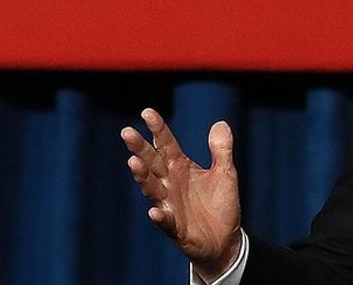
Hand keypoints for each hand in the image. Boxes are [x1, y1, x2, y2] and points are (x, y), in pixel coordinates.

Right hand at [121, 108, 241, 278]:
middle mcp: (170, 183)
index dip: (158, 129)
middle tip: (126, 132)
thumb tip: (220, 123)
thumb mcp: (226, 173)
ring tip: (133, 163)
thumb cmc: (221, 204)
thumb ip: (221, 150)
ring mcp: (170, 204)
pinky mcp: (176, 228)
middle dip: (139, 148)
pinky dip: (160, 216)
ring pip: (152, 188)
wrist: (225, 240)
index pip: (166, 144)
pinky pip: (166, 221)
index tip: (147, 112)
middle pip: (152, 162)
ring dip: (142, 177)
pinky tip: (155, 211)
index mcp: (180, 167)